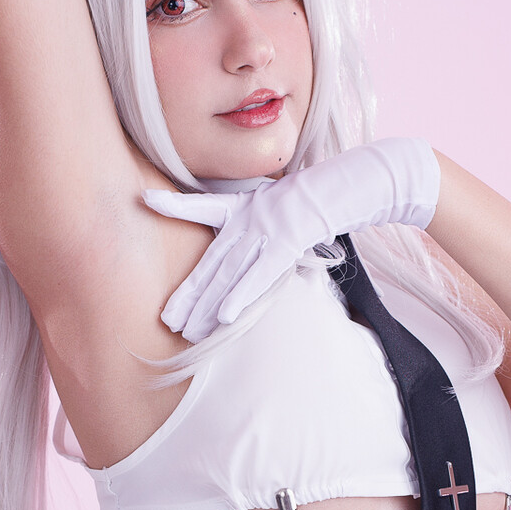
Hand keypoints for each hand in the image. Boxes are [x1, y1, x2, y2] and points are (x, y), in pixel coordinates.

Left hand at [147, 138, 441, 341]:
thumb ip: (270, 231)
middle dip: (190, 292)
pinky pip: (262, 273)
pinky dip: (243, 294)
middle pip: (214, 259)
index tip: (145, 200)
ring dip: (208, 303)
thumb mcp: (292, 209)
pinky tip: (225, 316)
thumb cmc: (331, 196)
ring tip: (187, 329)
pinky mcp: (291, 237)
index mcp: (250, 204)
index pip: (205, 205)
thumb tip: (256, 256)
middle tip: (167, 320)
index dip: (175, 204)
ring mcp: (270, 224)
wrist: (365, 180)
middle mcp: (253, 214)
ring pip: (231, 271)